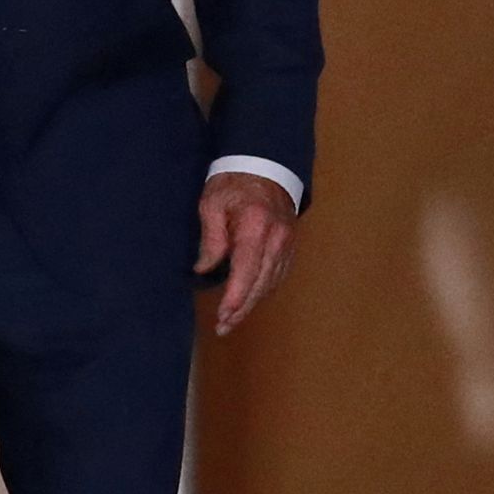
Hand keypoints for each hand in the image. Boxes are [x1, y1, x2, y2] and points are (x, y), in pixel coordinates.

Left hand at [194, 172, 297, 335]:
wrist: (264, 167)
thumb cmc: (233, 183)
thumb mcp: (212, 204)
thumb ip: (211, 238)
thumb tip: (204, 269)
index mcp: (256, 227)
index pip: (247, 271)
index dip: (236, 298)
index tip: (223, 316)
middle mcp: (277, 240)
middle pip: (261, 284)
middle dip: (242, 309)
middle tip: (223, 327)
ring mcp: (287, 244)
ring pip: (271, 283)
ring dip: (252, 303)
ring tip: (231, 319)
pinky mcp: (290, 246)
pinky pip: (277, 275)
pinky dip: (262, 290)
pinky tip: (248, 299)